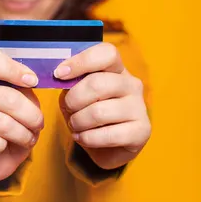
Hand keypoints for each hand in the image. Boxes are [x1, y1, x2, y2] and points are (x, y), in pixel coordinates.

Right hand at [0, 51, 43, 180]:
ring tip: (26, 139)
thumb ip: (27, 91)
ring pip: (1, 122)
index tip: (32, 82)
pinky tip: (2, 147)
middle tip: (38, 125)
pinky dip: (1, 146)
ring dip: (22, 135)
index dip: (12, 69)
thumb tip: (31, 80)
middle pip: (6, 97)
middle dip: (31, 115)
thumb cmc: (13, 129)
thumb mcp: (26, 106)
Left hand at [56, 43, 150, 169]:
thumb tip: (60, 74)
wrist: (105, 148)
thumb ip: (70, 82)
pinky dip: (87, 139)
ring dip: (78, 122)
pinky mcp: (141, 131)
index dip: (80, 61)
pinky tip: (83, 138)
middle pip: (97, 83)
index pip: (106, 53)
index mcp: (116, 69)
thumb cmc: (87, 116)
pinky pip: (107, 135)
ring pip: (98, 112)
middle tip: (69, 109)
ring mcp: (139, 107)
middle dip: (73, 99)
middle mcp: (132, 84)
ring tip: (75, 126)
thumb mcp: (75, 95)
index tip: (59, 74)